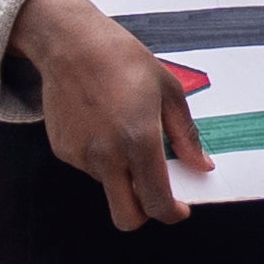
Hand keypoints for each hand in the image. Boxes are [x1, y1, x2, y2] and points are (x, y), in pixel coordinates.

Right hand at [12, 0, 207, 229]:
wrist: (72, 47)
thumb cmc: (126, 63)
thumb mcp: (170, 92)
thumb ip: (187, 136)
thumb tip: (202, 166)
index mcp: (139, 142)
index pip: (156, 201)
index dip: (172, 213)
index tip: (180, 209)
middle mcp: (106, 156)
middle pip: (125, 217)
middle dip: (144, 215)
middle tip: (157, 196)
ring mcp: (80, 156)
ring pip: (108, 188)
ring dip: (123, 177)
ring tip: (127, 134)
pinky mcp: (62, 151)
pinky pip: (89, 169)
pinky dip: (103, 160)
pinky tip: (105, 127)